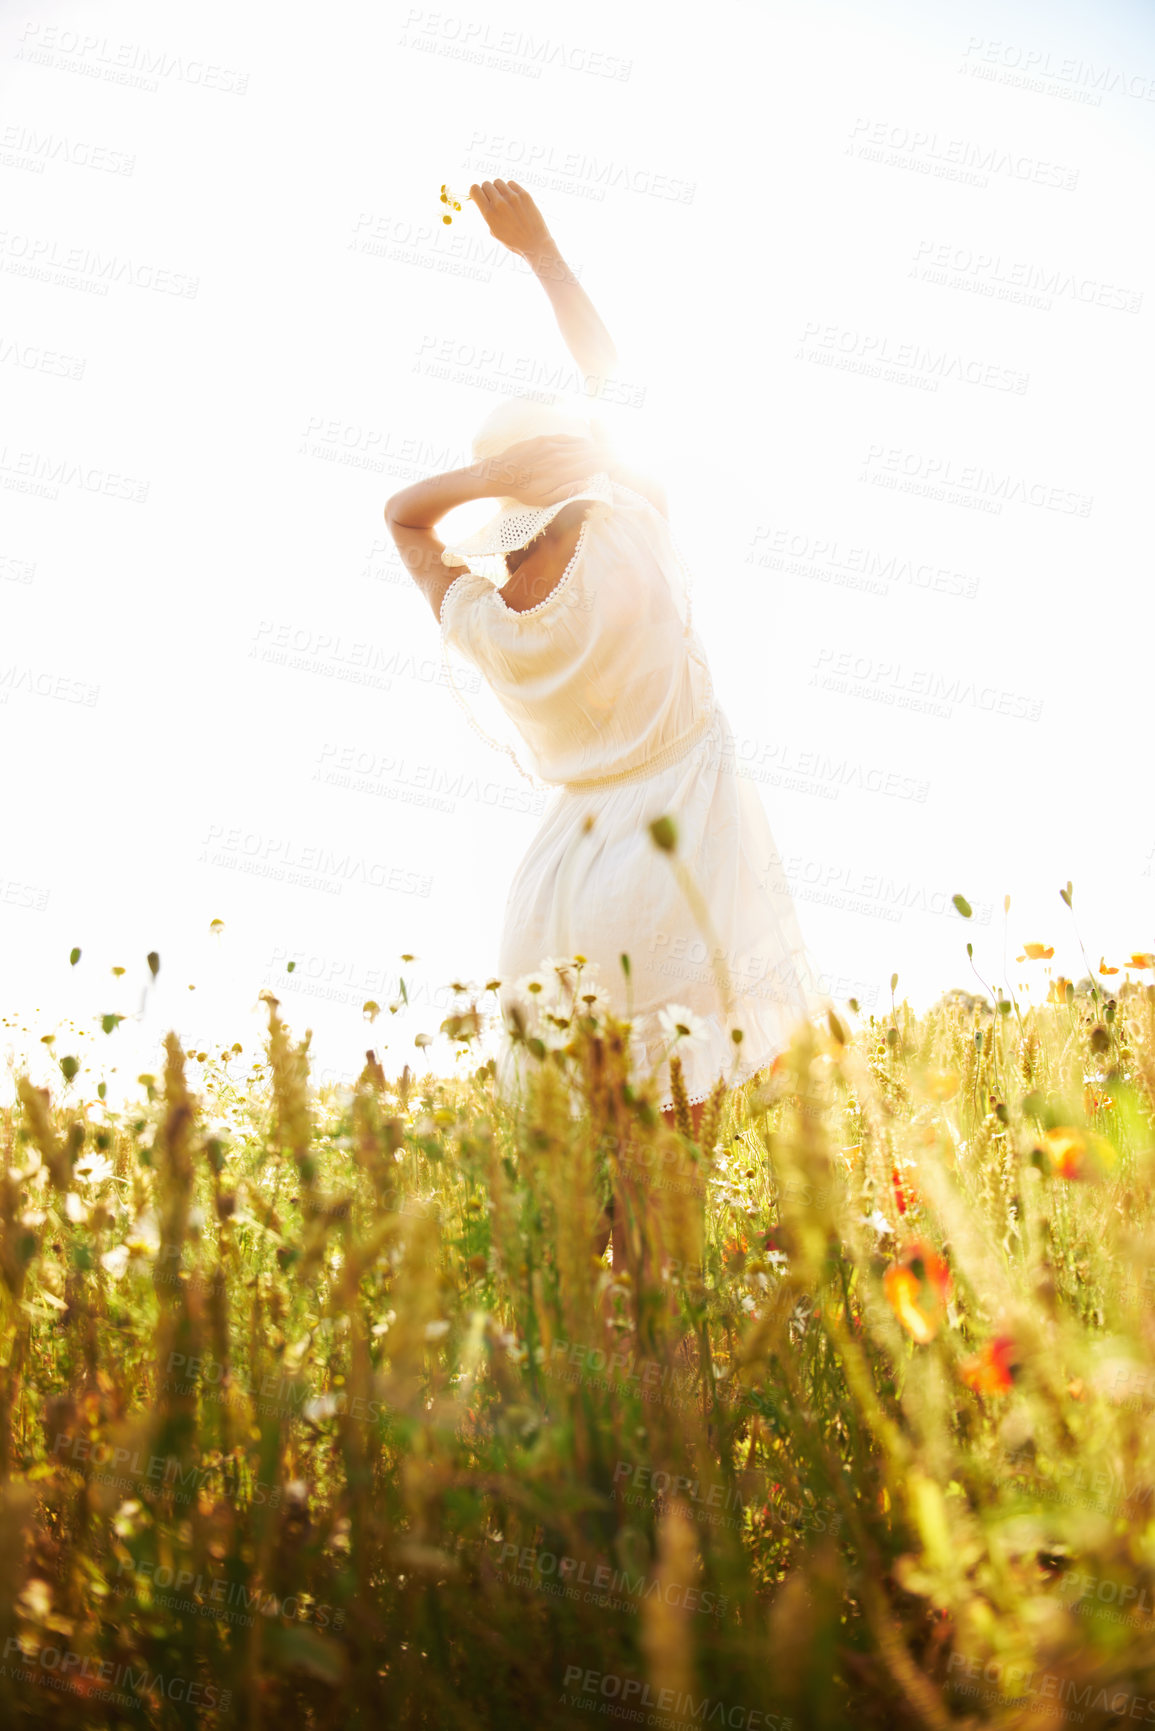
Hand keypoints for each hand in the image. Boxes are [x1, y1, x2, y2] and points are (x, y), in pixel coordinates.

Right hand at [469, 180, 557, 265]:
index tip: (479, 197)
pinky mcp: (524, 194)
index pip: (474, 189)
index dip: (475, 192)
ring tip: (504, 200)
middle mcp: (499, 203)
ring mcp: (512, 197)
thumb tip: (483, 199)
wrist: (535, 243)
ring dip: (498, 189)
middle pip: (486, 184)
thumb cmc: (513, 240)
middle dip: (487, 191)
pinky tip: (513, 200)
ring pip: (498, 182)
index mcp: (489, 214)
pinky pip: (511, 183)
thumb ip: (487, 214)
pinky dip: (510, 189)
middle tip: (493, 200)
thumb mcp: (494, 231)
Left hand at [483, 433, 605, 506]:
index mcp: (562, 473)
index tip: (617, 463)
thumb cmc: (522, 491)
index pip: (591, 465)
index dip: (606, 463)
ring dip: (594, 447)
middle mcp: (559, 457)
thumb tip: (587, 484)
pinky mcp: (544, 440)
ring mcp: (552, 446)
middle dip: (604, 454)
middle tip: (616, 455)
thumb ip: (567, 492)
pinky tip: (585, 443)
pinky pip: (566, 438)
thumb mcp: (544, 500)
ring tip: (605, 450)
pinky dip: (578, 441)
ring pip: (579, 444)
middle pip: (588, 453)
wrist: (499, 473)